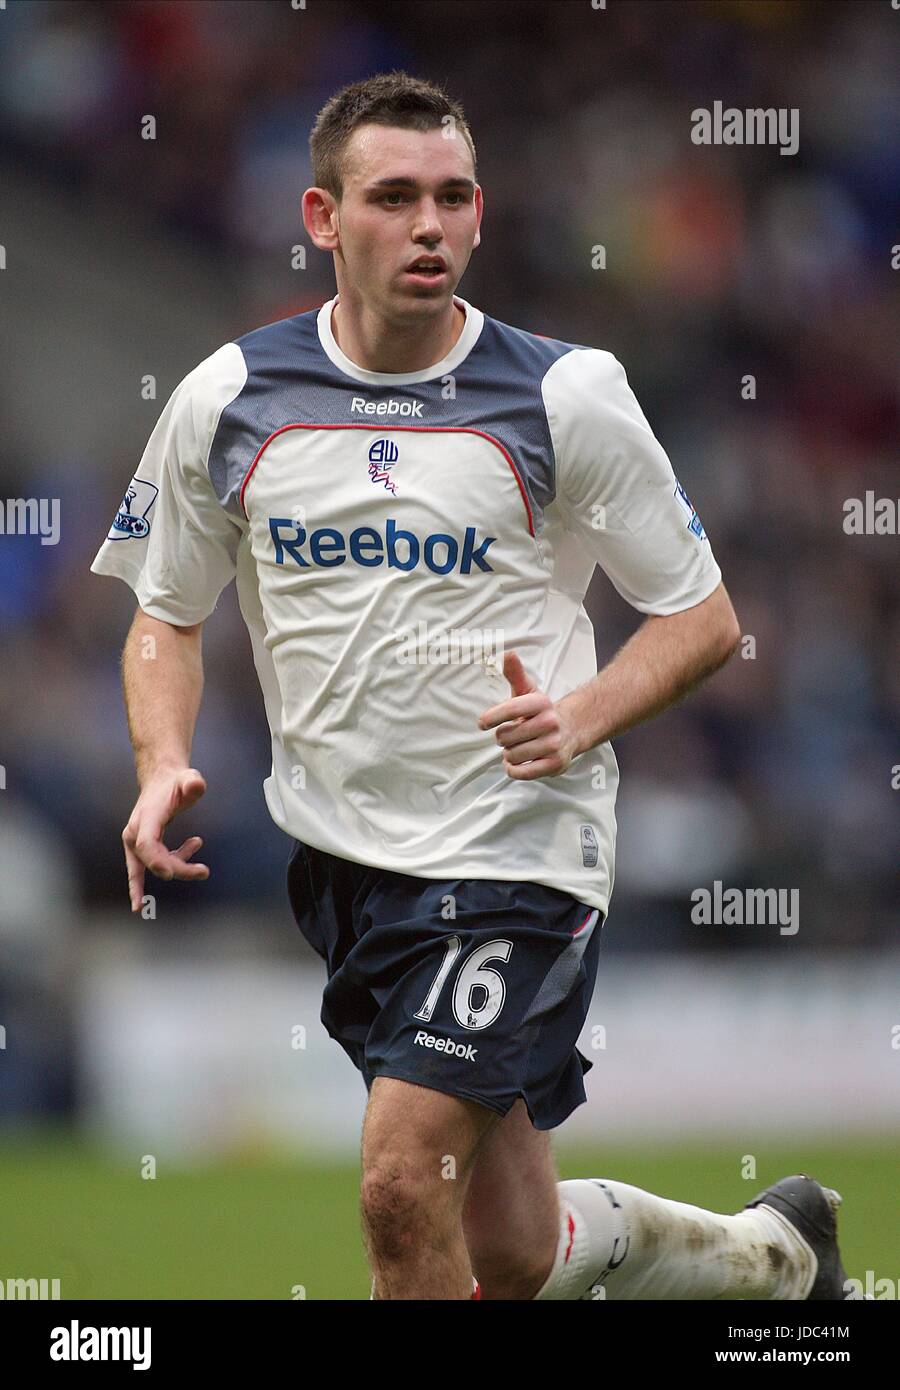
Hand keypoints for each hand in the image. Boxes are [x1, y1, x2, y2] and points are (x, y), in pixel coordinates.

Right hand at [121, 767, 208, 911]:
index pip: (146, 843)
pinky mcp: (137, 848)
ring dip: (177, 869)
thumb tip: (196, 785)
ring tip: (198, 854)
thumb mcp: (188, 778)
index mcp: (147, 817)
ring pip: (152, 866)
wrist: (160, 782)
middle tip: (203, 871)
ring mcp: (134, 841)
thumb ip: (193, 782)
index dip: (156, 860)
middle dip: (179, 869)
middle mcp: (135, 831)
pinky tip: (143, 894)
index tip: (170, 874)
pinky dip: (138, 885)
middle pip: (153, 859)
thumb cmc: (175, 783)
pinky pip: (137, 872)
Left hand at [477, 652, 579, 779]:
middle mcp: (550, 722)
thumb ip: (515, 673)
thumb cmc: (540, 712)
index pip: (509, 709)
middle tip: (514, 735)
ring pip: (511, 755)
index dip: (491, 718)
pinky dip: (513, 769)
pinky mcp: (554, 764)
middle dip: (503, 737)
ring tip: (519, 747)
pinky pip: (520, 772)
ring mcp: (553, 744)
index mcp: (541, 702)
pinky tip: (517, 762)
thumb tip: (507, 653)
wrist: (571, 730)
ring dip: (509, 754)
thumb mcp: (527, 691)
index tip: (482, 723)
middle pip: (505, 736)